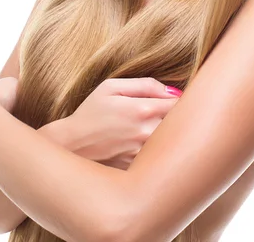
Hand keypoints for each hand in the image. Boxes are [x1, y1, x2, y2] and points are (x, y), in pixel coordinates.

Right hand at [42, 77, 182, 170]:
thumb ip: (145, 84)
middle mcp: (146, 133)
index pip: (180, 104)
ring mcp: (143, 154)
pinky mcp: (138, 168)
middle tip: (173, 114)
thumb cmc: (90, 113)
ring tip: (156, 130)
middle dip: (181, 118)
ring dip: (171, 136)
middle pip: (180, 125)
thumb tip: (172, 91)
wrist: (70, 146)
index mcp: (142, 109)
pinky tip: (150, 147)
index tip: (176, 100)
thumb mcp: (111, 87)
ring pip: (172, 144)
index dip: (183, 101)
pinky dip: (159, 152)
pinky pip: (159, 158)